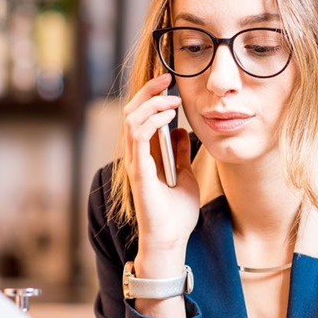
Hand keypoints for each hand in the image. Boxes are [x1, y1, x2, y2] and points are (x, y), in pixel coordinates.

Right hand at [121, 73, 199, 258]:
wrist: (171, 239)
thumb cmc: (175, 214)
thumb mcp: (185, 175)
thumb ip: (180, 153)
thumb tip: (183, 131)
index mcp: (145, 155)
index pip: (141, 116)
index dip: (151, 96)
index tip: (169, 82)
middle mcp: (136, 156)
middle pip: (132, 112)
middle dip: (148, 91)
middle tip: (166, 78)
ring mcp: (135, 162)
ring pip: (132, 119)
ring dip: (151, 102)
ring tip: (171, 96)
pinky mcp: (139, 171)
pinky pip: (138, 136)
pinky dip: (152, 120)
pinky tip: (169, 114)